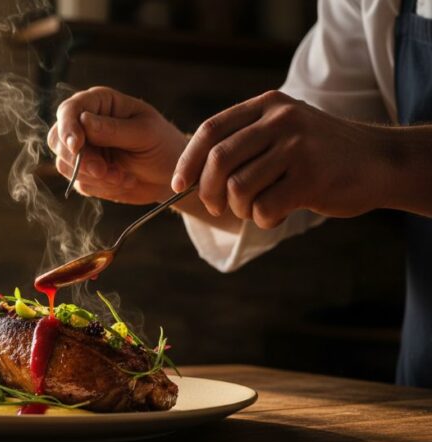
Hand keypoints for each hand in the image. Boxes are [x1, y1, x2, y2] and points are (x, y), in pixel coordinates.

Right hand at [48, 86, 187, 204]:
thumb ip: (114, 129)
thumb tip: (84, 121)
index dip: (67, 128)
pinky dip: (102, 187)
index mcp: (99, 103)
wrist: (170, 174)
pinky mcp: (85, 173)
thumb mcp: (145, 133)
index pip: (69, 111)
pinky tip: (124, 182)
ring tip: (123, 177)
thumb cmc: (162, 144)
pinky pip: (80, 183)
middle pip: (58, 139)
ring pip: (65, 164)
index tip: (75, 146)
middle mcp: (85, 124)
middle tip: (104, 171)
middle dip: (80, 160)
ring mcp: (83, 150)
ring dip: (94, 176)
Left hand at [171, 90, 391, 228]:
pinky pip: (264, 208)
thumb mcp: (283, 128)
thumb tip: (189, 174)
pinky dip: (262, 220)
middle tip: (214, 206)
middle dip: (206, 191)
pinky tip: (277, 215)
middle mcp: (280, 121)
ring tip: (254, 210)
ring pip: (238, 187)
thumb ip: (244, 140)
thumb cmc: (319, 152)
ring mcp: (297, 148)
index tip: (177, 185)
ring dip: (238, 209)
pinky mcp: (311, 178)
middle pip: (218, 160)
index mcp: (266, 106)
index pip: (210, 131)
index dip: (186, 161)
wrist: (379, 161)